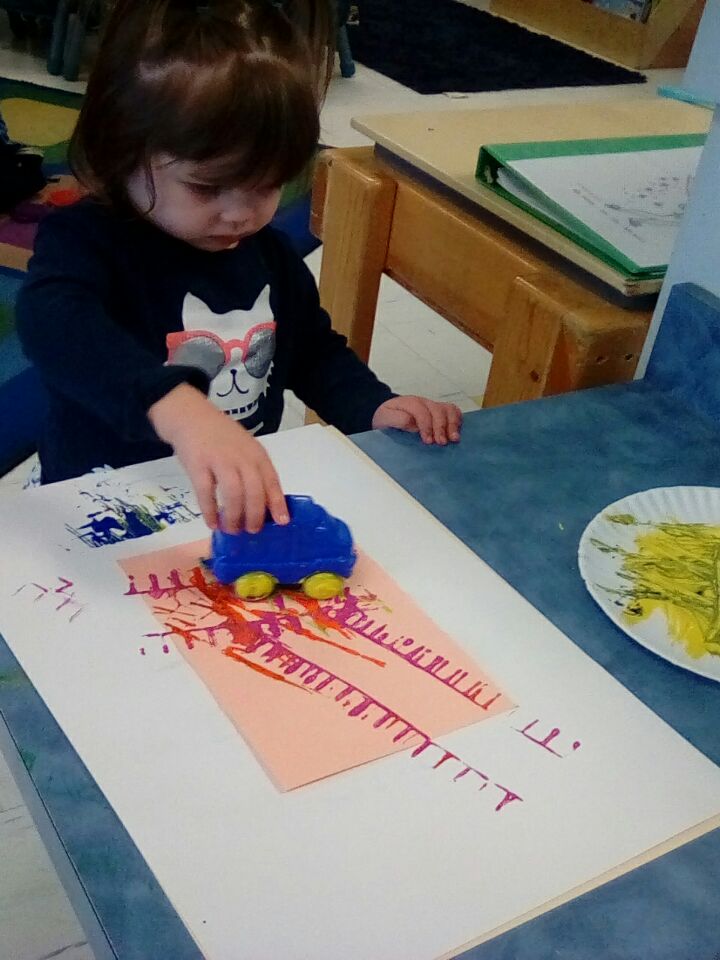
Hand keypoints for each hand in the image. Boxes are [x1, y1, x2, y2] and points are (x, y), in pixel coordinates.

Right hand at [148, 384, 288, 532]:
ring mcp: (219, 460)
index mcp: (257, 454)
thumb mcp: (245, 449)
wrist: (191, 416)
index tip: (282, 522)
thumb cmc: (221, 437)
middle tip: (251, 531)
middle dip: (254, 515)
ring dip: (234, 516)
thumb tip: (265, 507)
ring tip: (232, 529)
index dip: (277, 503)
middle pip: (254, 491)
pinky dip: (210, 511)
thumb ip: (255, 472)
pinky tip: (212, 523)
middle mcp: (241, 457)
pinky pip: (206, 492)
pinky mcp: (198, 464)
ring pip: (233, 494)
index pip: (272, 481)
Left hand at [372, 396, 461, 444]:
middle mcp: (425, 403)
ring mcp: (433, 407)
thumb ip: (397, 419)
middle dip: (441, 427)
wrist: (386, 412)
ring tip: (454, 438)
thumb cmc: (386, 416)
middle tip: (441, 442)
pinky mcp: (440, 413)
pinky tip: (457, 432)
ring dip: (453, 424)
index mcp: (411, 403)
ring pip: (449, 409)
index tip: (427, 441)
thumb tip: (412, 424)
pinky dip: (458, 421)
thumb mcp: (385, 417)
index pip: (422, 412)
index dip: (426, 426)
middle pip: (438, 410)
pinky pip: (453, 412)